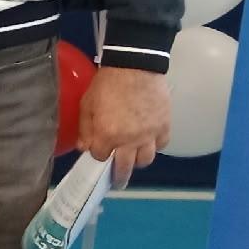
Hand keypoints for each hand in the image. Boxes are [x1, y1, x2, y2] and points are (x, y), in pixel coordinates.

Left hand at [78, 64, 170, 185]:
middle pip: (124, 168)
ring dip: (137, 161)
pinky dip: (155, 146)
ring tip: (133, 158)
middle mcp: (130, 140)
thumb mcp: (87, 104)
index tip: (98, 148)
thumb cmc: (107, 83)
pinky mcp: (164, 126)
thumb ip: (85, 128)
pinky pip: (161, 145)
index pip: (100, 157)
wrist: (135, 65)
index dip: (98, 152)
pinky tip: (149, 141)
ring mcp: (149, 134)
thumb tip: (84, 148)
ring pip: (145, 160)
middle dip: (118, 177)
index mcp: (107, 135)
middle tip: (117, 182)